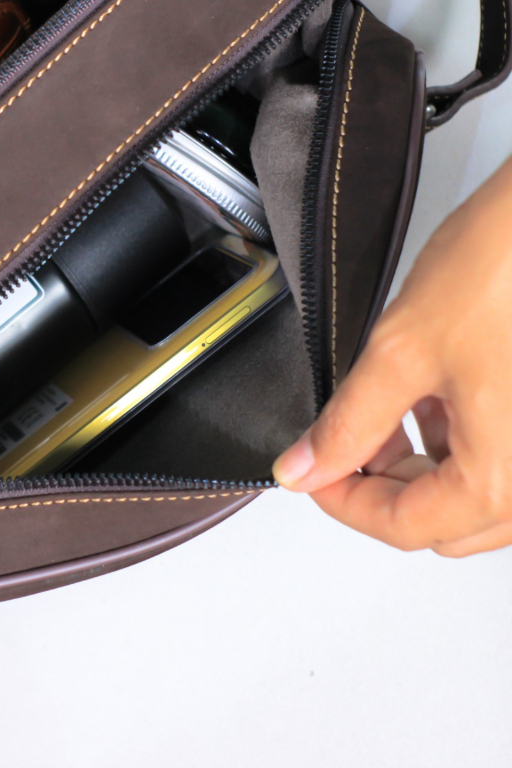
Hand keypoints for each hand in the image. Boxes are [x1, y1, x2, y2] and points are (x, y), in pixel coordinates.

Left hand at [273, 155, 511, 556]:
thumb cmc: (506, 270)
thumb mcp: (402, 352)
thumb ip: (348, 422)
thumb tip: (303, 468)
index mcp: (505, 480)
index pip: (406, 526)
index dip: (342, 500)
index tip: (308, 470)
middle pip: (444, 518)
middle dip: (382, 483)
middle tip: (340, 440)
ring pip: (474, 489)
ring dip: (418, 461)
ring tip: (382, 408)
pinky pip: (500, 453)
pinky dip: (457, 436)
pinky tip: (429, 394)